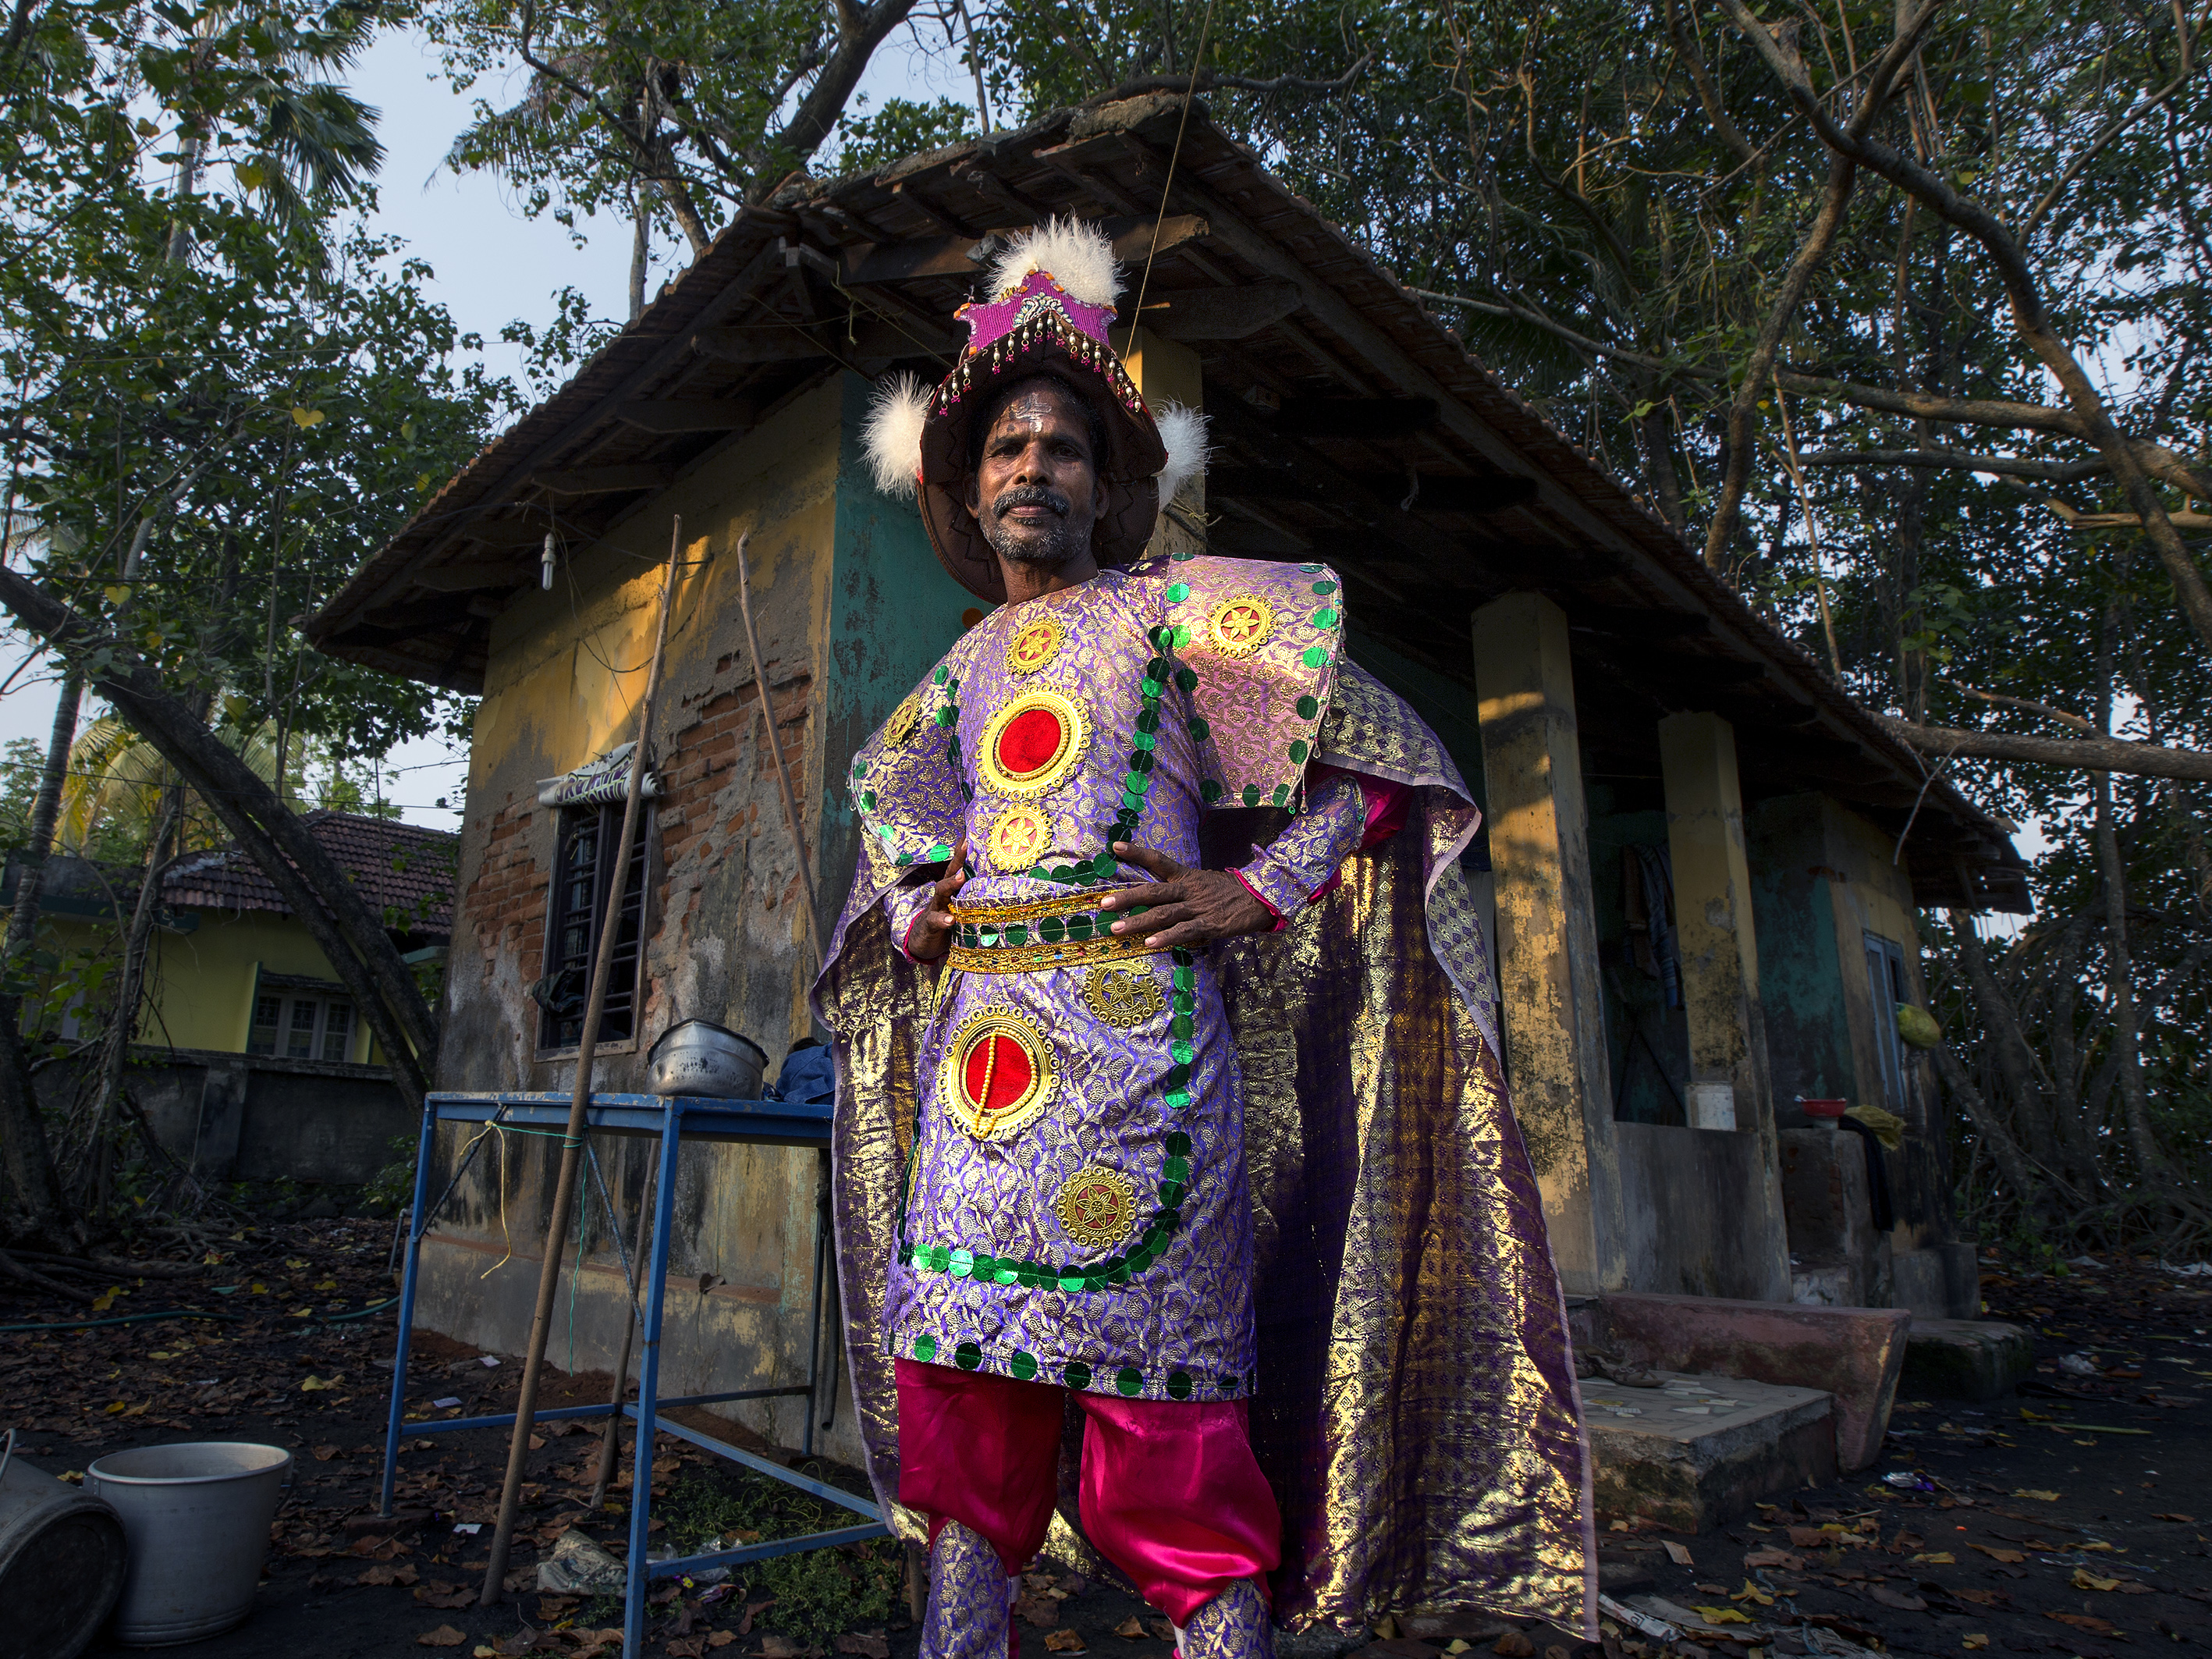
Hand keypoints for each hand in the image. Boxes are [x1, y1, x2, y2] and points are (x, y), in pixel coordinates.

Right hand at [903, 839, 967, 962]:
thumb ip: (975, 900)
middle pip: (950, 873)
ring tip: (960, 877)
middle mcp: (944, 895)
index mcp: (953, 890)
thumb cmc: (949, 922)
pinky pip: (935, 920)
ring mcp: (936, 907)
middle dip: (958, 858)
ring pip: (941, 891)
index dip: (964, 852)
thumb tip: (1001, 890)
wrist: (924, 941)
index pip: (959, 867)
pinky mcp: (930, 924)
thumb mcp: (962, 909)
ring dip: (951, 883)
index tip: (971, 834)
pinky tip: (949, 919)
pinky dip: (942, 919)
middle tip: (966, 845)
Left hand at [1097, 842, 1273, 950]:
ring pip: (1163, 913)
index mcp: (1186, 876)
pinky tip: (1150, 944)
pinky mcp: (1209, 925)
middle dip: (1127, 897)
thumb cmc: (1229, 893)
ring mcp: (1198, 907)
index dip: (1137, 853)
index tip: (1115, 847)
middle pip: (1153, 890)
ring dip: (1138, 921)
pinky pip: (1184, 932)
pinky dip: (1166, 938)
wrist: (1262, 898)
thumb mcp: (1204, 882)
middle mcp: (1188, 890)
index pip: (1158, 860)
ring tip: (1116, 929)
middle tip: (1104, 904)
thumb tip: (1158, 895)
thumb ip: (1182, 888)